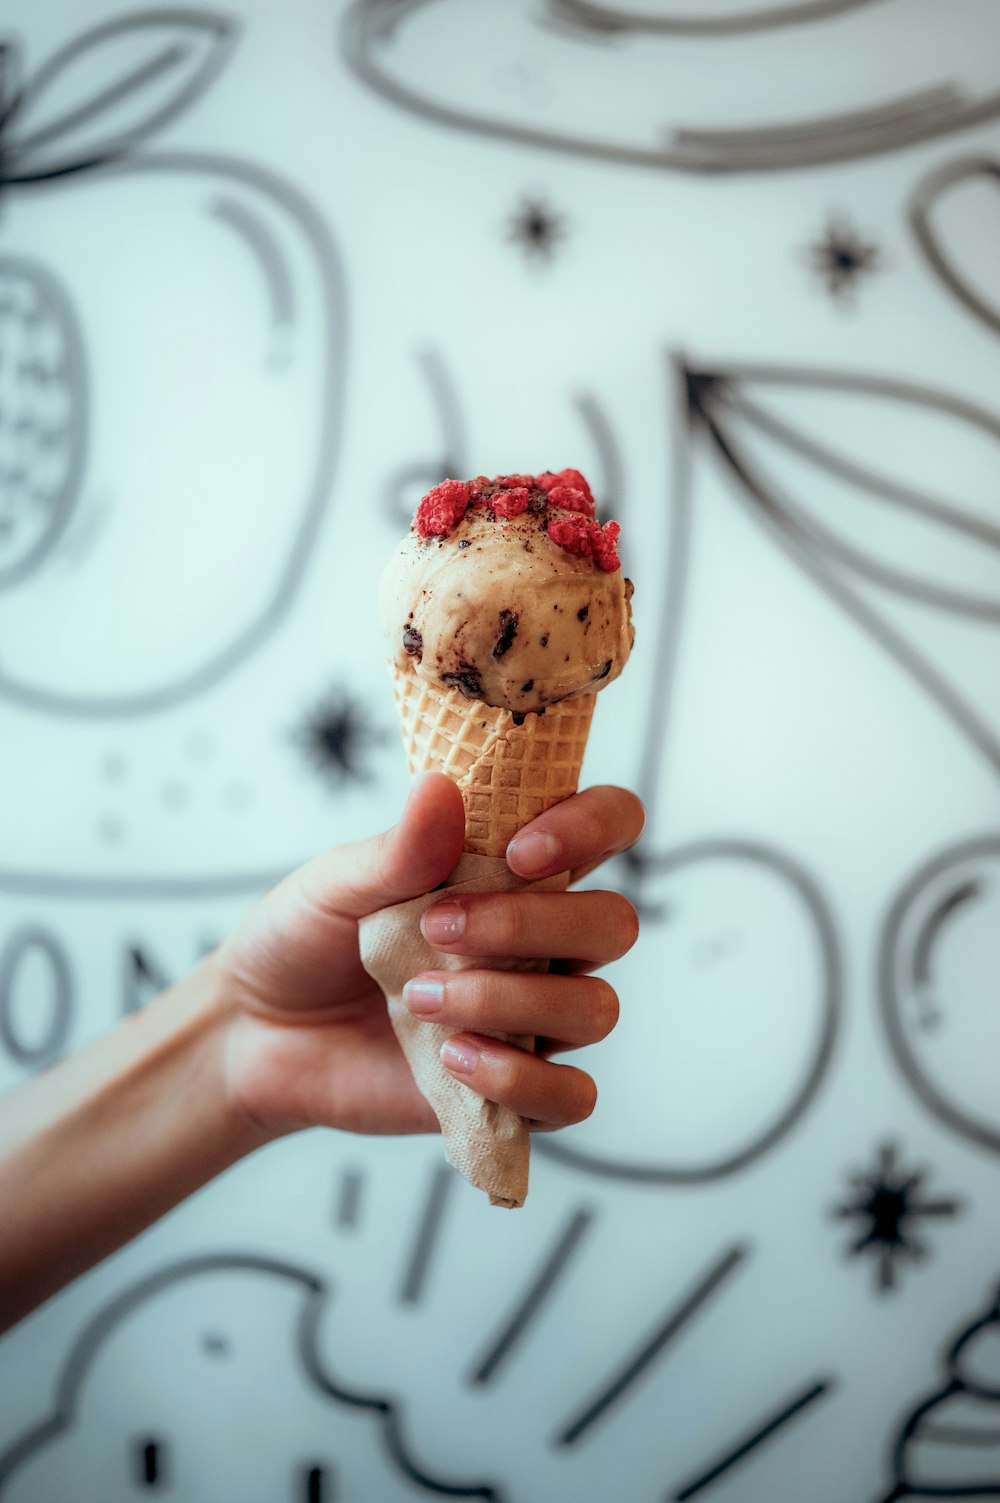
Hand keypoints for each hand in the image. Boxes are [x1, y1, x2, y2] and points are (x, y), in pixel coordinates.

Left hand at [217, 774, 642, 1141]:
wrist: (256, 1033)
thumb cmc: (306, 941)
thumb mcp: (338, 883)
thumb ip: (400, 848)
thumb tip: (442, 787)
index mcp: (514, 870)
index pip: (609, 825)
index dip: (591, 826)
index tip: (518, 851)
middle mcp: (542, 941)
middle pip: (614, 923)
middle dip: (533, 924)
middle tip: (437, 928)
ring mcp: (533, 1016)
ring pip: (595, 1008)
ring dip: (510, 1001)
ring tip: (421, 1000)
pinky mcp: (514, 1088)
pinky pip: (571, 1095)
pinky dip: (518, 1077)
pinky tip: (454, 1059)